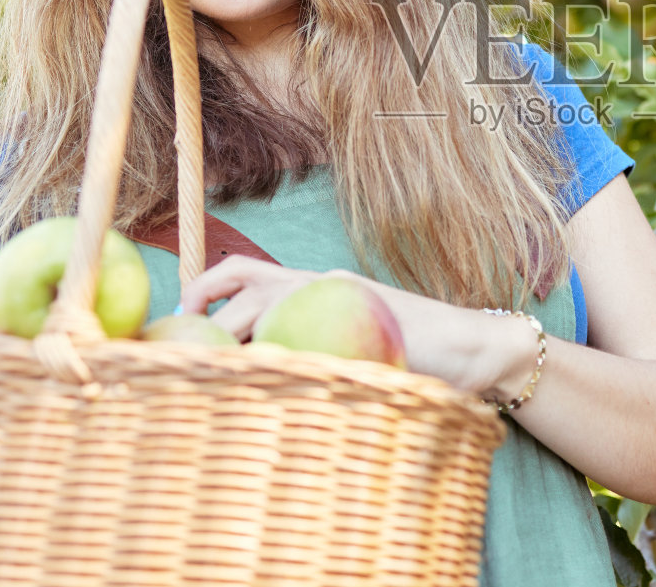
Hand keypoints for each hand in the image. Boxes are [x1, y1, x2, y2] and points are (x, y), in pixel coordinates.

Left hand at [178, 256, 532, 397]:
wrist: (476, 350)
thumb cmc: (417, 355)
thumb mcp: (354, 345)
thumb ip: (309, 346)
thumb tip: (251, 374)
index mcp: (315, 287)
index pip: (246, 272)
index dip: (204, 287)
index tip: (178, 318)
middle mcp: (322, 286)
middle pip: (246, 280)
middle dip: (205, 310)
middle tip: (181, 344)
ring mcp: (342, 302)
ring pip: (266, 305)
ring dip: (233, 335)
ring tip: (211, 367)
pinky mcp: (361, 324)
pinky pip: (304, 337)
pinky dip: (275, 356)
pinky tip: (264, 383)